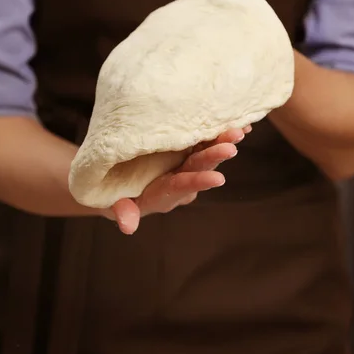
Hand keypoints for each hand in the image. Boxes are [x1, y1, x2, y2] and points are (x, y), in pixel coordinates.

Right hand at [103, 126, 251, 234]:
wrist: (119, 181)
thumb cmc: (113, 194)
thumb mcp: (112, 203)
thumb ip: (122, 211)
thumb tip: (127, 227)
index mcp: (163, 193)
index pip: (182, 186)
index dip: (198, 182)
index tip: (218, 179)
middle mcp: (179, 180)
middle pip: (199, 168)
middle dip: (215, 157)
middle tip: (232, 146)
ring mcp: (185, 164)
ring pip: (206, 153)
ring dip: (223, 142)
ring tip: (241, 130)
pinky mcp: (187, 150)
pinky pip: (205, 142)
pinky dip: (221, 134)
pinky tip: (242, 126)